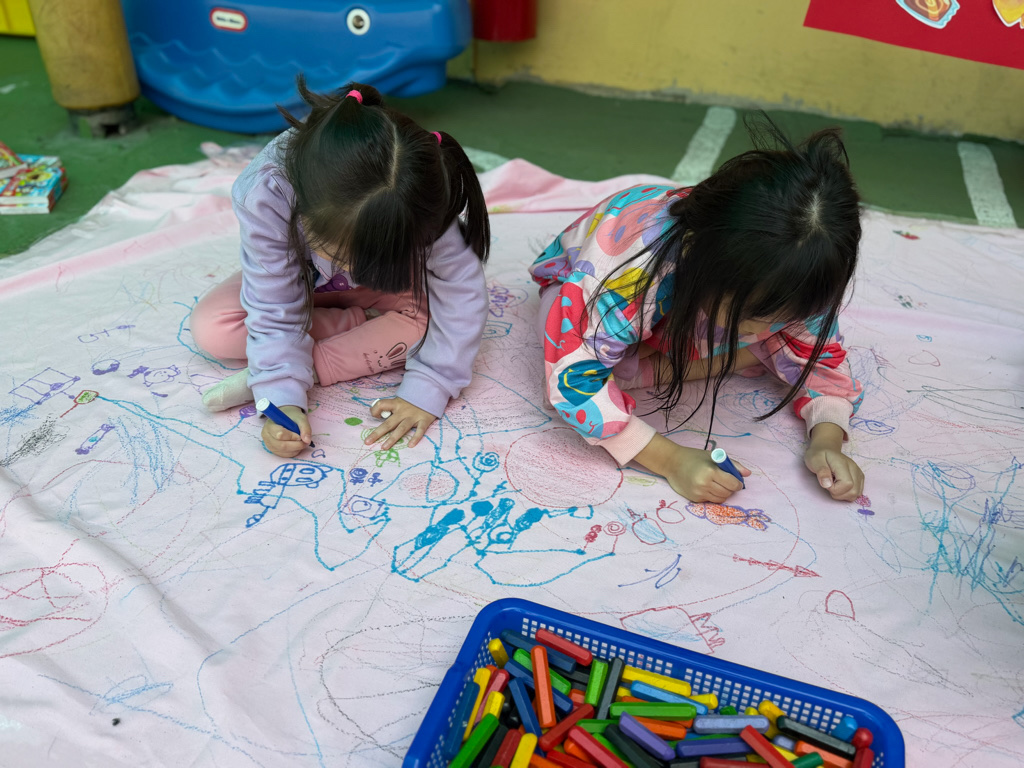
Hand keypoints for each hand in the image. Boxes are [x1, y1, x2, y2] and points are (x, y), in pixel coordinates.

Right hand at [261, 405, 311, 457]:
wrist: (285, 419)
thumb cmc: (291, 417)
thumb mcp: (300, 418)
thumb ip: (304, 427)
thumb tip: (307, 441)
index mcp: (270, 426)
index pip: (280, 434)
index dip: (292, 437)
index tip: (299, 435)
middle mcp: (267, 437)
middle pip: (281, 446)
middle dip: (296, 445)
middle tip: (304, 442)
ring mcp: (269, 445)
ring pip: (283, 452)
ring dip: (296, 449)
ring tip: (301, 442)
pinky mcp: (274, 451)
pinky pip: (284, 455)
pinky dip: (293, 452)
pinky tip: (297, 446)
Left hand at [366, 397, 435, 449]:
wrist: (432, 391)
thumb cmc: (414, 399)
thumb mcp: (401, 398)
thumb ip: (391, 406)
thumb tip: (378, 414)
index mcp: (396, 404)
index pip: (381, 405)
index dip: (375, 410)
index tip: (375, 416)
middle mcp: (403, 411)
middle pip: (388, 423)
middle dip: (377, 433)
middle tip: (368, 442)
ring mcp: (414, 416)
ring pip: (401, 429)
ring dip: (392, 438)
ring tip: (384, 447)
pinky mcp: (424, 420)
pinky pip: (420, 430)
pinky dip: (415, 437)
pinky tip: (410, 445)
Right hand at [635, 434, 749, 502]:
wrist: (672, 463)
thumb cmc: (694, 457)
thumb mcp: (714, 457)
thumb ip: (733, 465)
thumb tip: (748, 474)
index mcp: (710, 471)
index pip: (733, 484)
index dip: (737, 483)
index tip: (736, 480)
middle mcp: (704, 484)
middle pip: (727, 493)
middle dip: (731, 489)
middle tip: (727, 481)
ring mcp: (699, 493)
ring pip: (720, 499)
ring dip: (723, 493)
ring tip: (717, 484)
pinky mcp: (695, 499)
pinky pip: (711, 500)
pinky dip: (713, 495)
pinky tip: (707, 486)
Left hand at [804, 422, 863, 500]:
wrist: (826, 449)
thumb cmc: (818, 455)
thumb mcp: (814, 460)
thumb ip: (821, 471)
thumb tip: (827, 485)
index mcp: (843, 464)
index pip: (847, 484)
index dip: (834, 489)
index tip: (825, 482)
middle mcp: (855, 469)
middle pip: (853, 492)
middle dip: (838, 494)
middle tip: (829, 484)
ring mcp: (859, 474)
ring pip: (856, 494)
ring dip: (843, 495)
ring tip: (834, 485)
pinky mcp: (860, 478)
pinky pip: (857, 493)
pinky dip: (847, 493)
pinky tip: (839, 486)